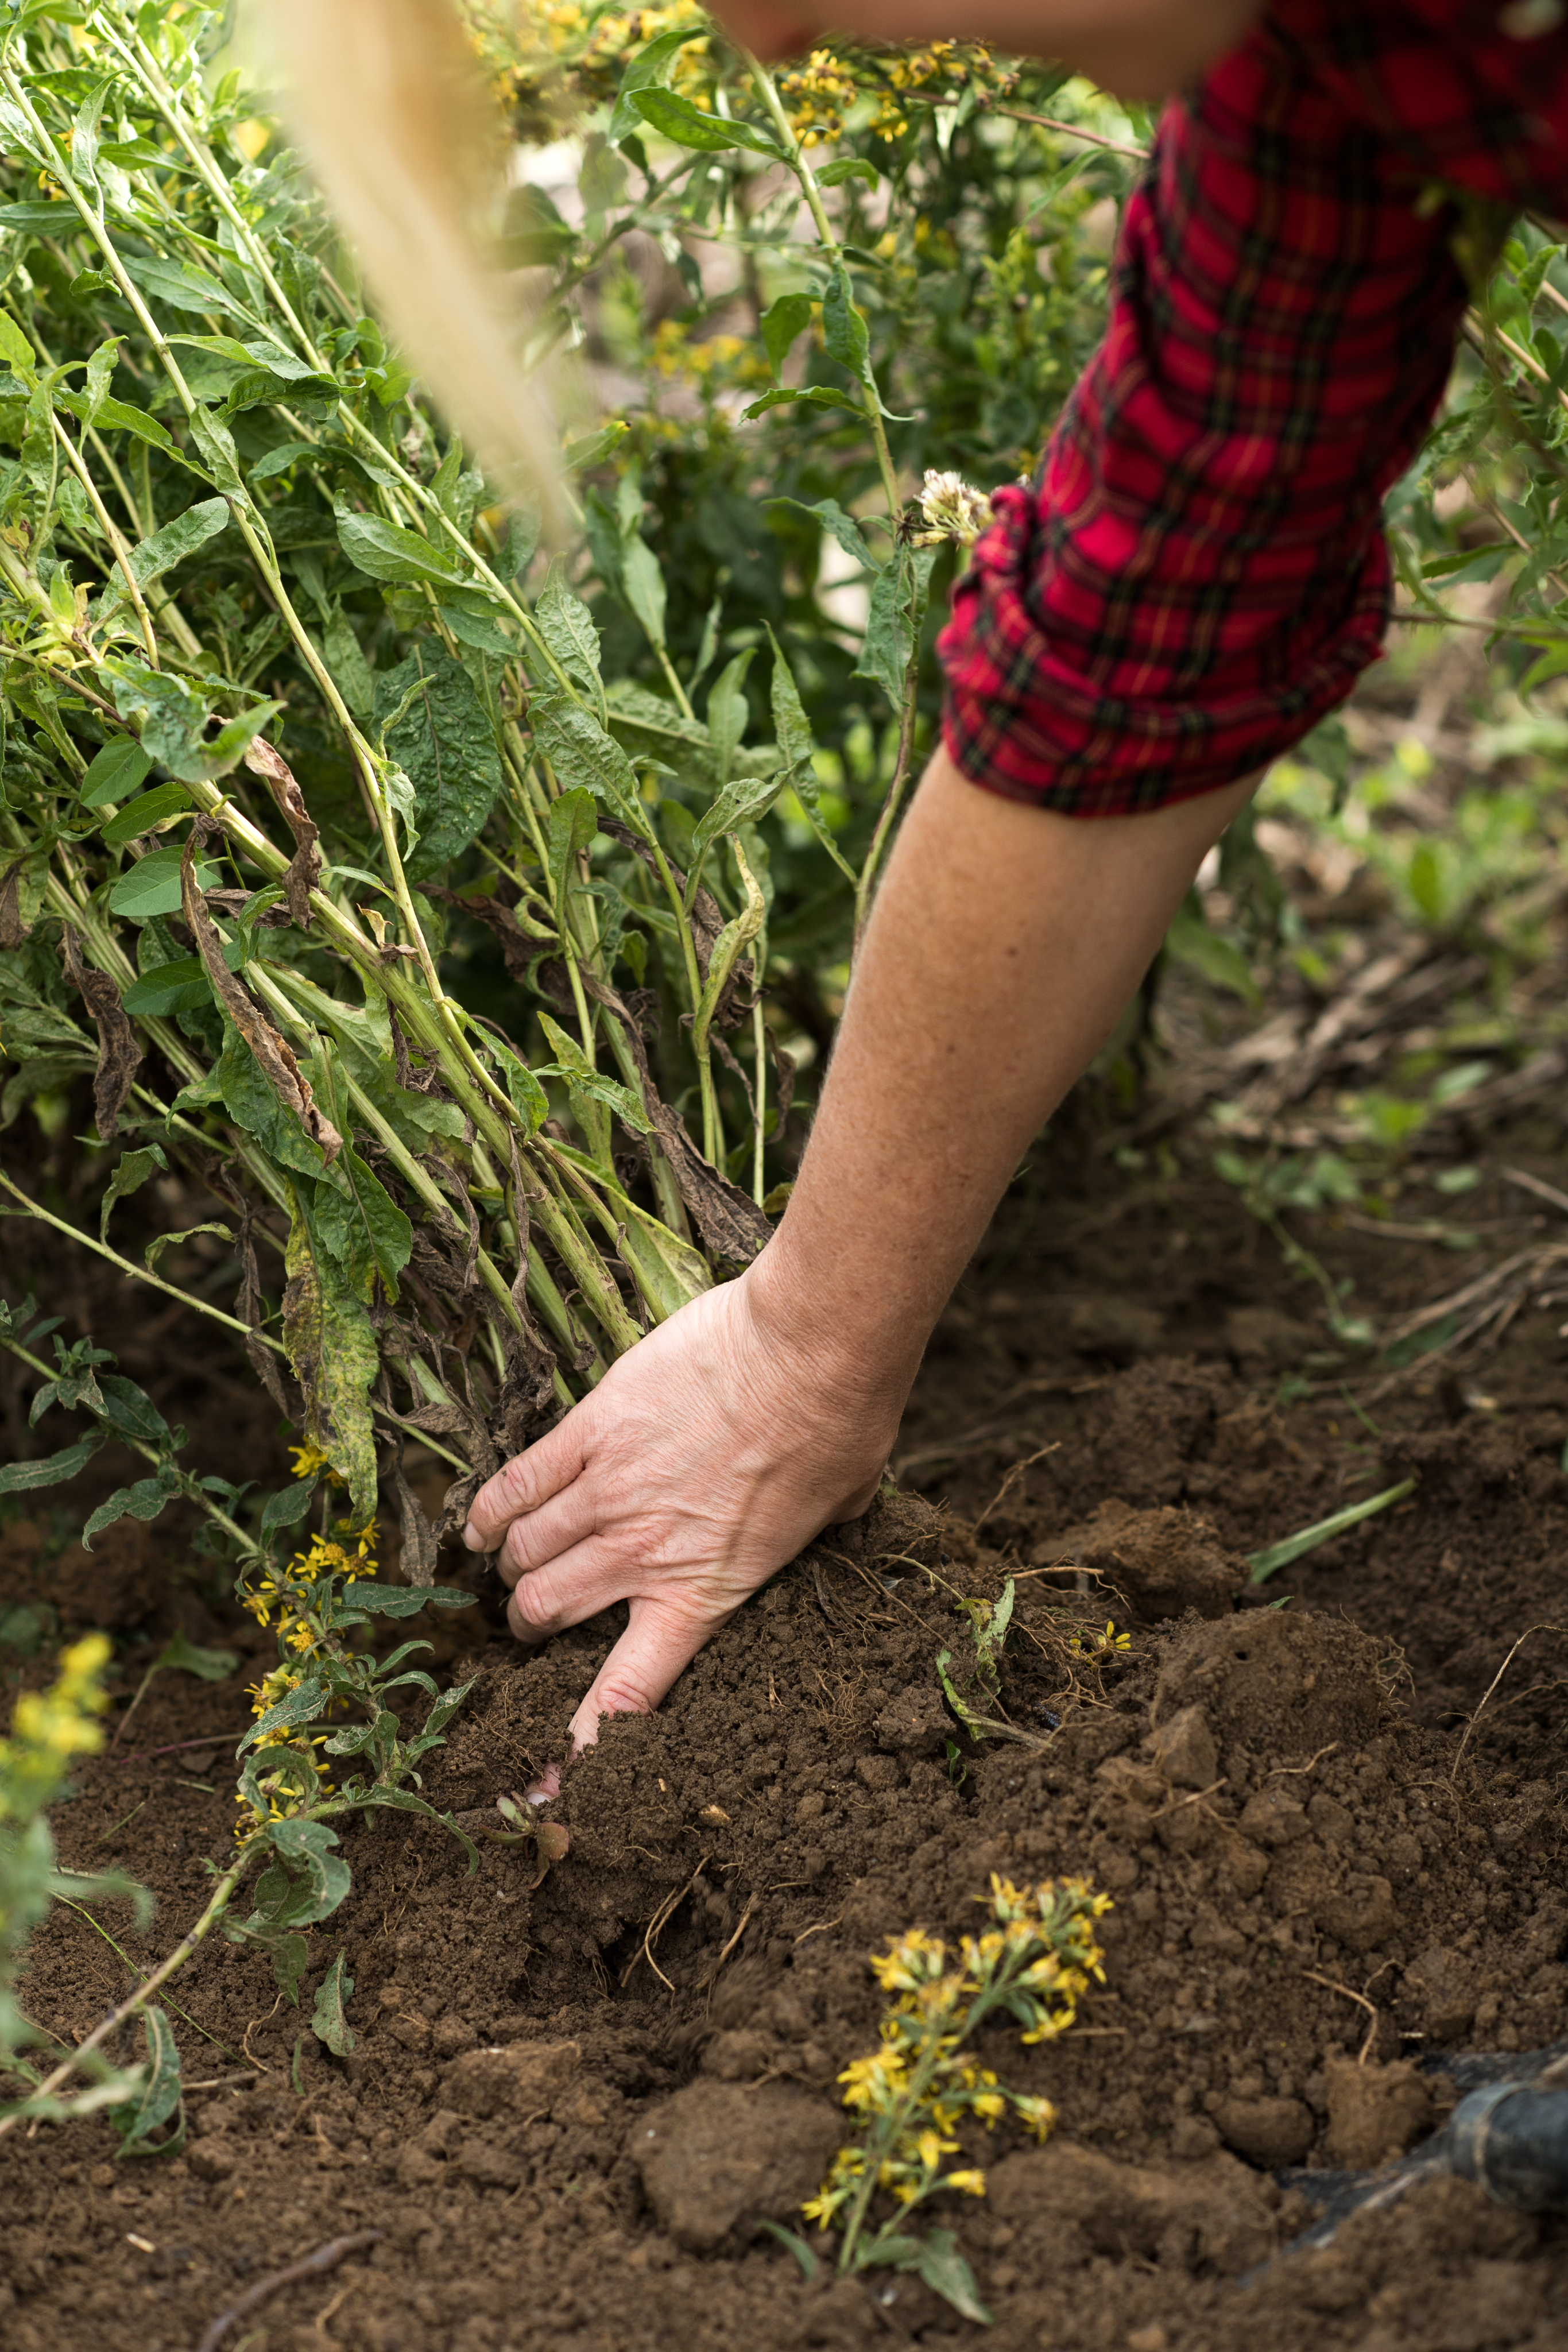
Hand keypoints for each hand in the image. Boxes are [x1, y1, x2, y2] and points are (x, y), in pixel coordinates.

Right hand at [462, 1258, 908, 1751]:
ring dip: (512, 1566)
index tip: (550, 1782)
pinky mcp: (592, 1429)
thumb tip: (828, 1515)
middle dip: (532, 1624)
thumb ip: (808, 1534)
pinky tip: (479, 1525)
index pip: (627, 1691)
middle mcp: (644, 1553)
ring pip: (528, 1550)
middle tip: (534, 1620)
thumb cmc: (839, 1428)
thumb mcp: (837, 1511)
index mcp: (703, 1592)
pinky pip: (518, 1482)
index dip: (581, 1743)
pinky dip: (489, 1510)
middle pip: (550, 1611)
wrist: (810, 1351)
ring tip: (511, 1567)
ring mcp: (611, 1490)